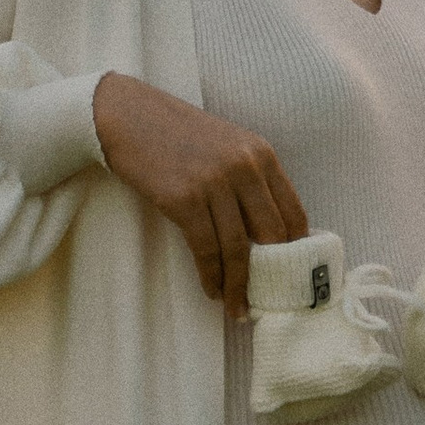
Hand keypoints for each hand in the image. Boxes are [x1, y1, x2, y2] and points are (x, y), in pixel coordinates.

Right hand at [90, 72, 309, 314]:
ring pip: (238, 249)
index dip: (296, 250)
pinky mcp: (183, 199)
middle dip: (272, 274)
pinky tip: (212, 290)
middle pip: (272, 235)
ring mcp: (214, 183)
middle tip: (268, 300)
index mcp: (262, 153)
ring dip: (239, 286)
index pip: (294, 212)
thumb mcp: (227, 146)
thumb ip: (250, 180)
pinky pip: (206, 249)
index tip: (291, 274)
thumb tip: (266, 235)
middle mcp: (244, 167)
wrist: (127, 116)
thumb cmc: (176, 134)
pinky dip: (211, 276)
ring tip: (237, 308)